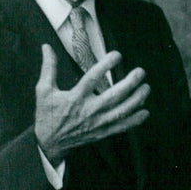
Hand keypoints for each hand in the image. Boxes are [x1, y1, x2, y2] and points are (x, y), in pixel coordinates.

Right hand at [34, 44, 149, 165]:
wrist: (49, 143)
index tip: (117, 55)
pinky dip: (134, 121)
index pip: (92, 79)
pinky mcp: (102, 133)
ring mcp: (97, 123)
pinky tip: (145, 112)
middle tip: (141, 72)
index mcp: (75, 98)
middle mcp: (88, 111)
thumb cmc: (47, 114)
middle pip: (113, 96)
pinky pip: (121, 127)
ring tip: (146, 88)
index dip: (105, 66)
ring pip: (121, 112)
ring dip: (136, 100)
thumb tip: (46, 46)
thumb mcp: (43, 90)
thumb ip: (48, 68)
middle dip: (129, 84)